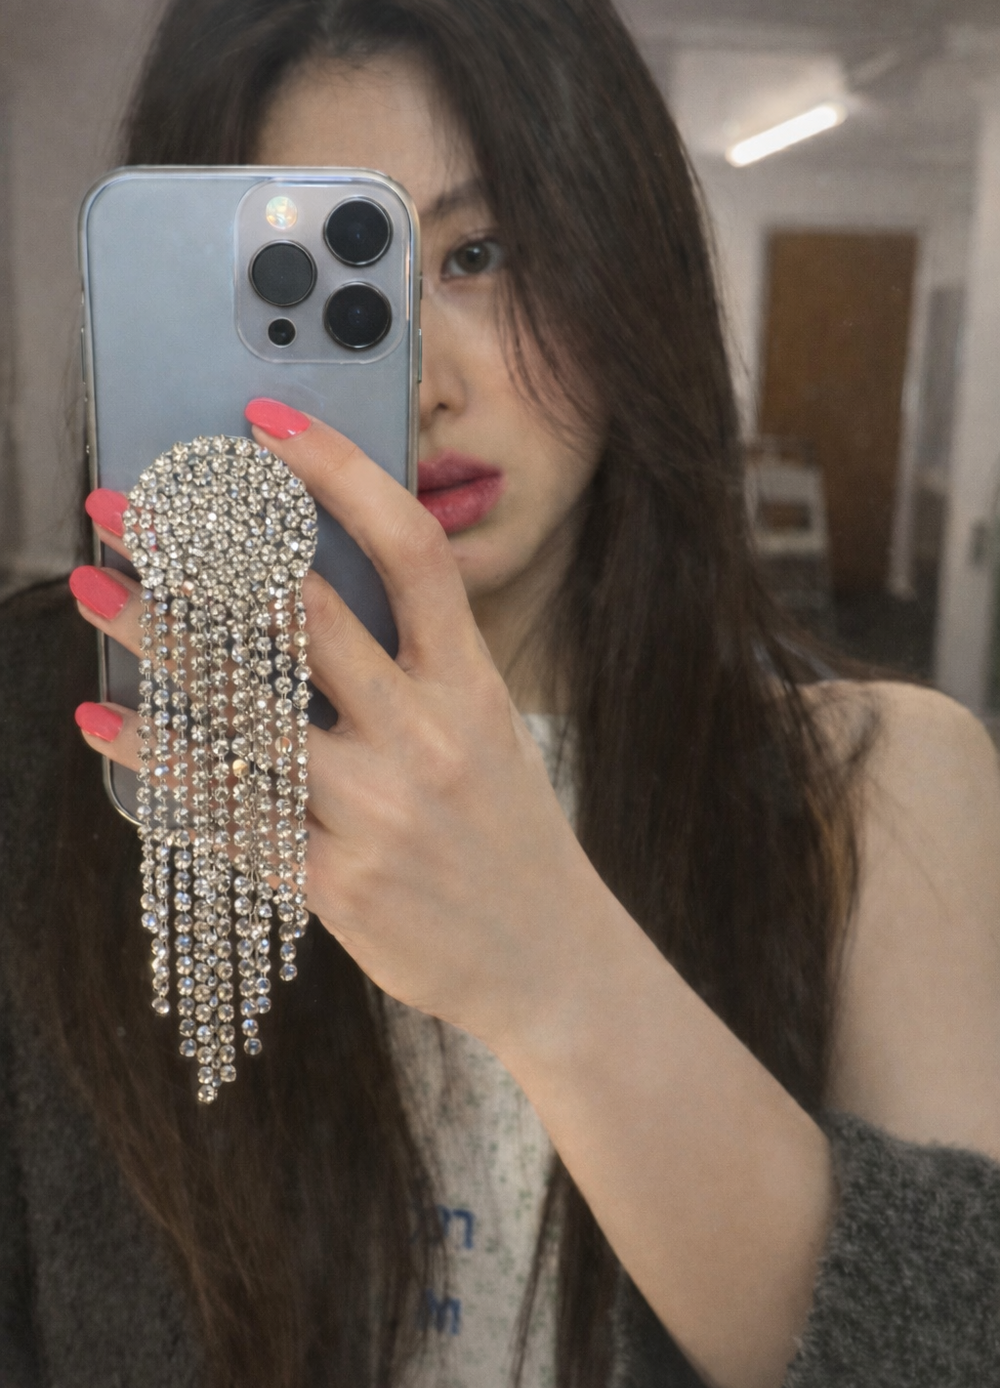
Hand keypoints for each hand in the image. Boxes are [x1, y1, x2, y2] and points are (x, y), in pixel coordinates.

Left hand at [74, 409, 615, 1048]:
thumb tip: (300, 589)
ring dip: (161, 640)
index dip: (339, 476)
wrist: (548, 962)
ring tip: (94, 589)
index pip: (412, 552)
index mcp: (473, 685)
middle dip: (206, 550)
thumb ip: (413, 665)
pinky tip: (106, 722)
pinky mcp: (337, 882)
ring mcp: (381, 812)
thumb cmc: (508, 834)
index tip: (266, 424)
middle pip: (306, 616)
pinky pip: (231, 812)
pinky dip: (159, 764)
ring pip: (250, 710)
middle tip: (126, 504)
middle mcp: (428, 737)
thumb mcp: (488, 731)